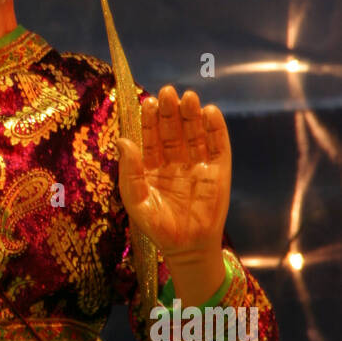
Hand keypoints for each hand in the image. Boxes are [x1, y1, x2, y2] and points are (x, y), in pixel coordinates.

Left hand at [115, 86, 230, 262]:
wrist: (187, 247)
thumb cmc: (158, 227)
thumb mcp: (136, 201)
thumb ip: (129, 172)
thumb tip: (122, 141)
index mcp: (152, 165)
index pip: (150, 136)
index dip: (149, 119)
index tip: (148, 102)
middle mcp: (175, 160)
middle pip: (173, 129)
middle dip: (170, 111)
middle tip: (168, 92)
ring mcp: (198, 164)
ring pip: (194, 133)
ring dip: (192, 114)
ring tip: (189, 97)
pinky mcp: (218, 170)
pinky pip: (218, 145)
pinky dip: (216, 128)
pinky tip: (210, 112)